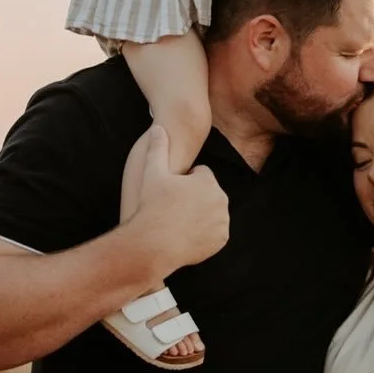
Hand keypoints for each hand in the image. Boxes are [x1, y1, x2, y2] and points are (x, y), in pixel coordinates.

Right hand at [126, 125, 228, 271]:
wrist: (153, 245)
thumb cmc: (152, 207)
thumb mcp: (151, 173)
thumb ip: (158, 148)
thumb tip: (159, 127)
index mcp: (208, 181)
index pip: (199, 175)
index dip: (183, 182)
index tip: (170, 191)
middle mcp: (220, 199)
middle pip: (206, 194)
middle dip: (193, 197)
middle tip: (171, 208)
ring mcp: (222, 221)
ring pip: (210, 212)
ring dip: (199, 214)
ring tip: (176, 221)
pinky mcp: (221, 239)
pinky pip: (213, 231)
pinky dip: (203, 232)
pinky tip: (185, 233)